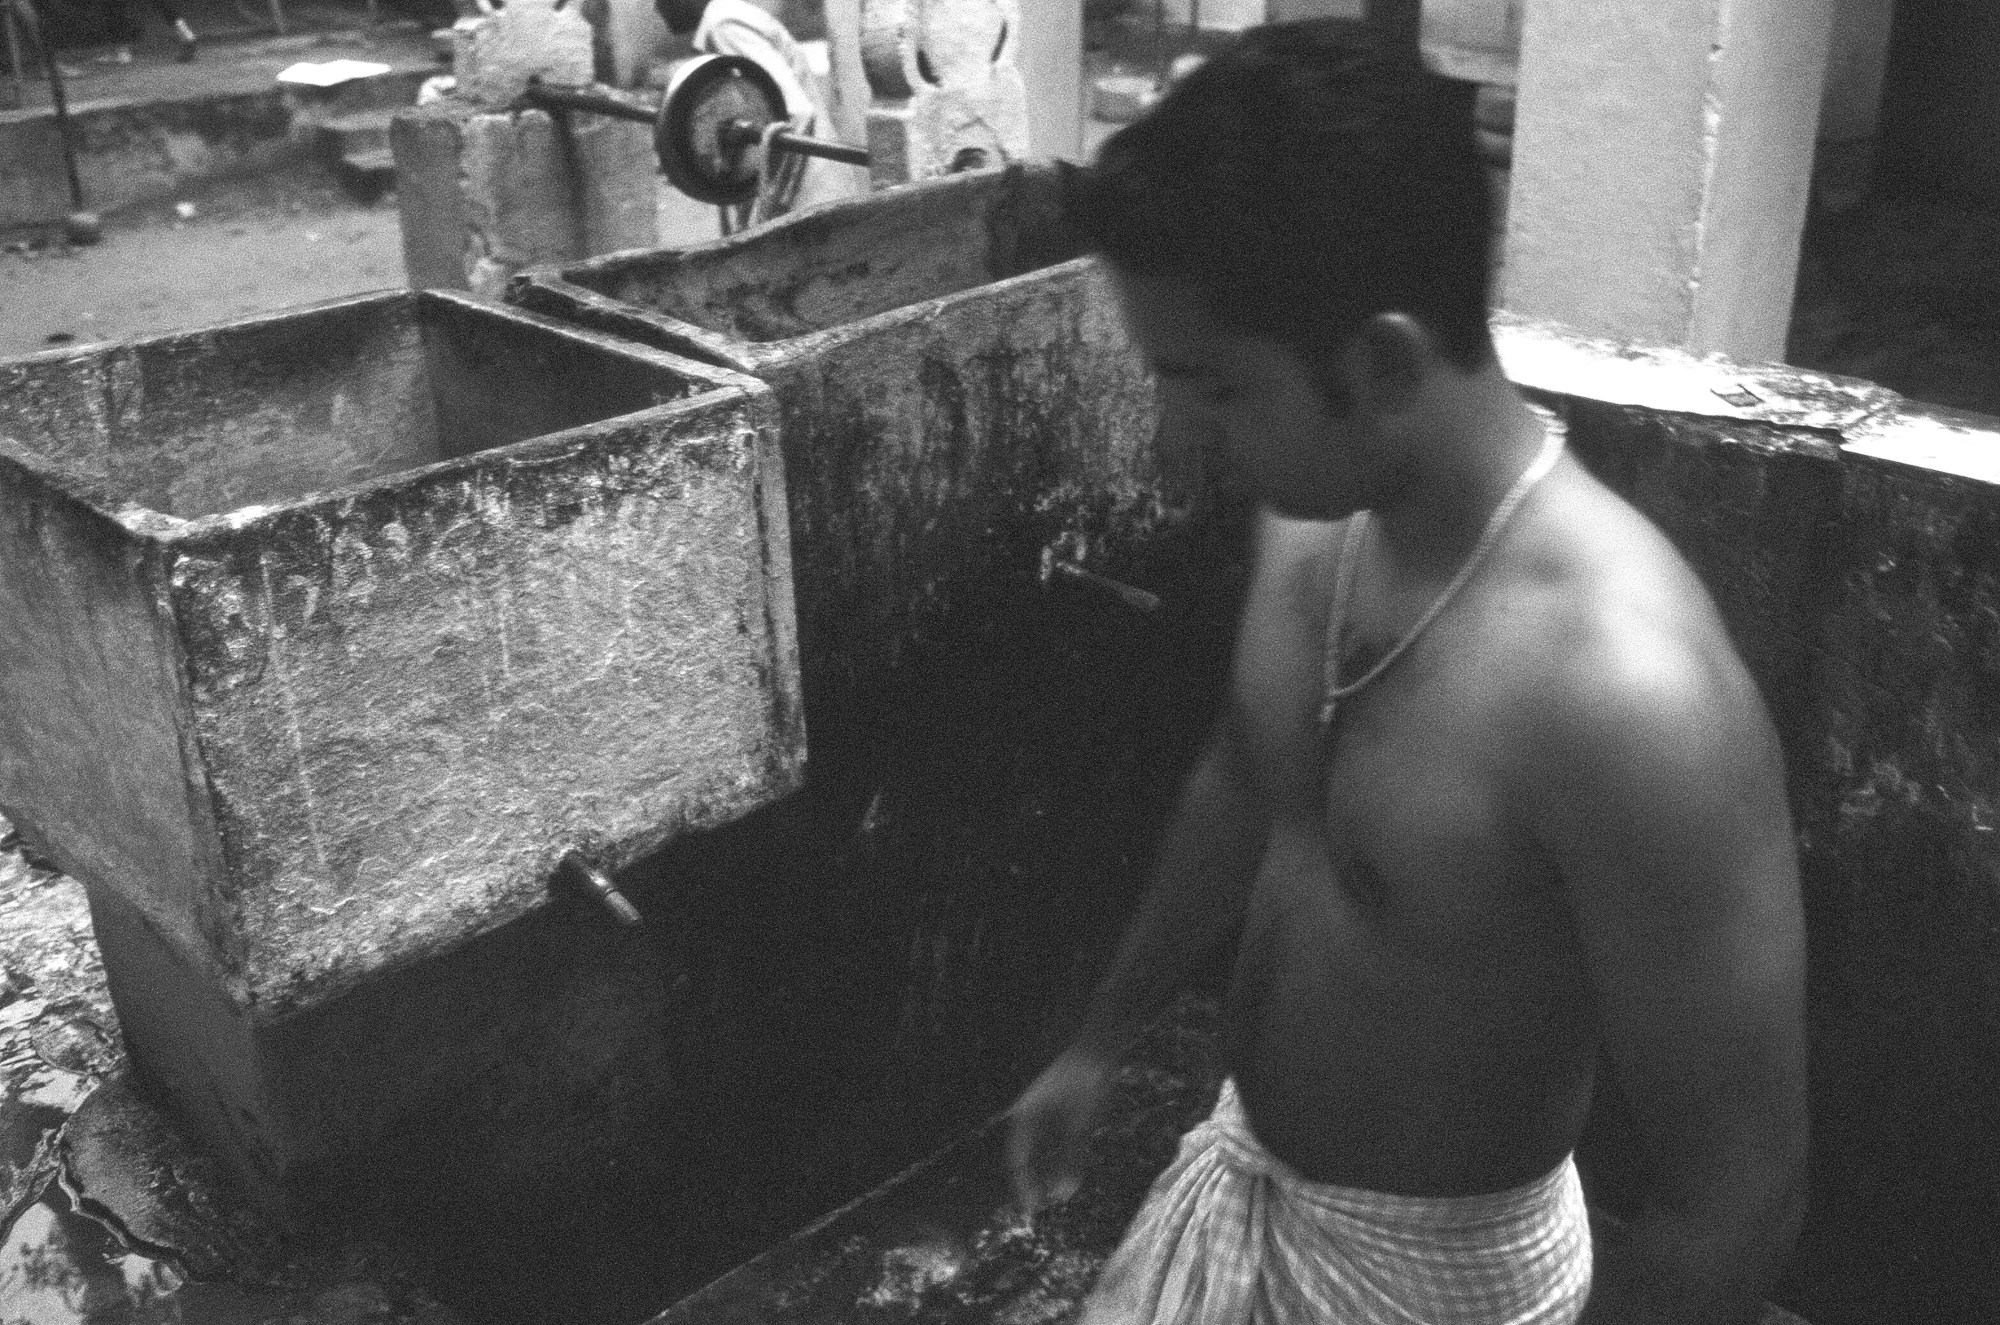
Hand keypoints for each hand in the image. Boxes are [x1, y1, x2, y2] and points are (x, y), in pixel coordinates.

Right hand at [1006, 1044, 1115, 1212]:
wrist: (1102, 1049)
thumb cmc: (1088, 1084)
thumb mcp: (1082, 1125)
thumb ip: (1073, 1159)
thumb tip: (1064, 1194)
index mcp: (1027, 1115)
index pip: (1018, 1158)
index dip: (1023, 1184)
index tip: (1032, 1208)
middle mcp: (1033, 1115)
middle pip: (1029, 1155)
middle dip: (1036, 1181)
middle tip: (1042, 1207)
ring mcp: (1048, 1111)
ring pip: (1045, 1150)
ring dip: (1051, 1172)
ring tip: (1059, 1196)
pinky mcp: (1064, 1110)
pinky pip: (1059, 1141)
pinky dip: (1064, 1159)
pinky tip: (1073, 1175)